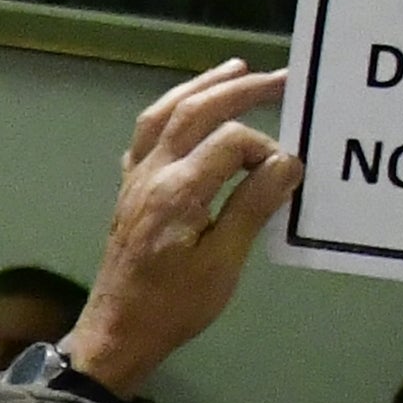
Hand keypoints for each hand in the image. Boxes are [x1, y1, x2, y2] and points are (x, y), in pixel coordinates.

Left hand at [73, 59, 286, 391]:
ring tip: (234, 70)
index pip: (230, 142)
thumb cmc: (173, 306)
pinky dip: (168, 113)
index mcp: (177, 191)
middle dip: (239, 88)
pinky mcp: (128, 189)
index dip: (265, 150)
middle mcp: (151, 173)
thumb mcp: (223, 264)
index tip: (287, 171)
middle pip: (194, 111)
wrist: (116, 332)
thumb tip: (287, 163)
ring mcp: (134, 178)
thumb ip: (253, 207)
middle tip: (278, 77)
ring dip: (200, 88)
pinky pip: (145, 135)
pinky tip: (185, 111)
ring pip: (163, 113)